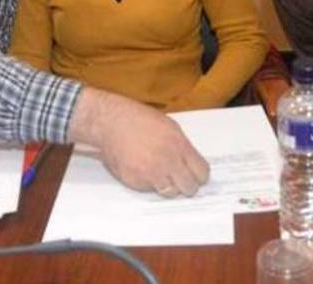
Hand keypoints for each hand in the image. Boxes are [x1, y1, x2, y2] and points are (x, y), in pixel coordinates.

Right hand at [68, 87, 209, 196]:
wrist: (111, 122)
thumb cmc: (138, 120)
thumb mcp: (169, 127)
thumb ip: (182, 147)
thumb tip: (191, 163)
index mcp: (179, 146)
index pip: (201, 173)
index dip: (199, 176)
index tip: (196, 177)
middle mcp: (168, 161)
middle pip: (189, 188)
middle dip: (186, 185)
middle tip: (181, 181)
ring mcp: (151, 173)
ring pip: (170, 192)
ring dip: (168, 186)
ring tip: (160, 174)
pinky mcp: (136, 181)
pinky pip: (150, 189)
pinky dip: (148, 183)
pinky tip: (142, 169)